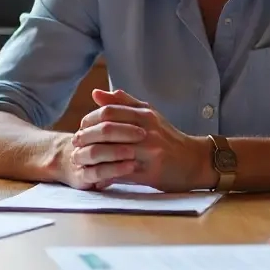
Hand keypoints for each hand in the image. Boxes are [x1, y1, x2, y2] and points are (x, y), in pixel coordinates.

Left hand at [68, 89, 206, 191]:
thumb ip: (123, 103)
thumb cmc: (167, 137)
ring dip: (92, 156)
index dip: (90, 119)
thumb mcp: (149, 114)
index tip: (81, 126)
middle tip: (76, 142)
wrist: (193, 161)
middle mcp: (147, 131)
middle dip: (86, 136)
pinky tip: (96, 176)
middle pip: (107, 130)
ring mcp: (149, 152)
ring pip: (112, 152)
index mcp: (145, 115)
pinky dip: (105, 174)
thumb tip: (96, 93)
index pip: (109, 112)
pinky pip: (121, 173)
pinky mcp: (149, 173)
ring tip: (81, 158)